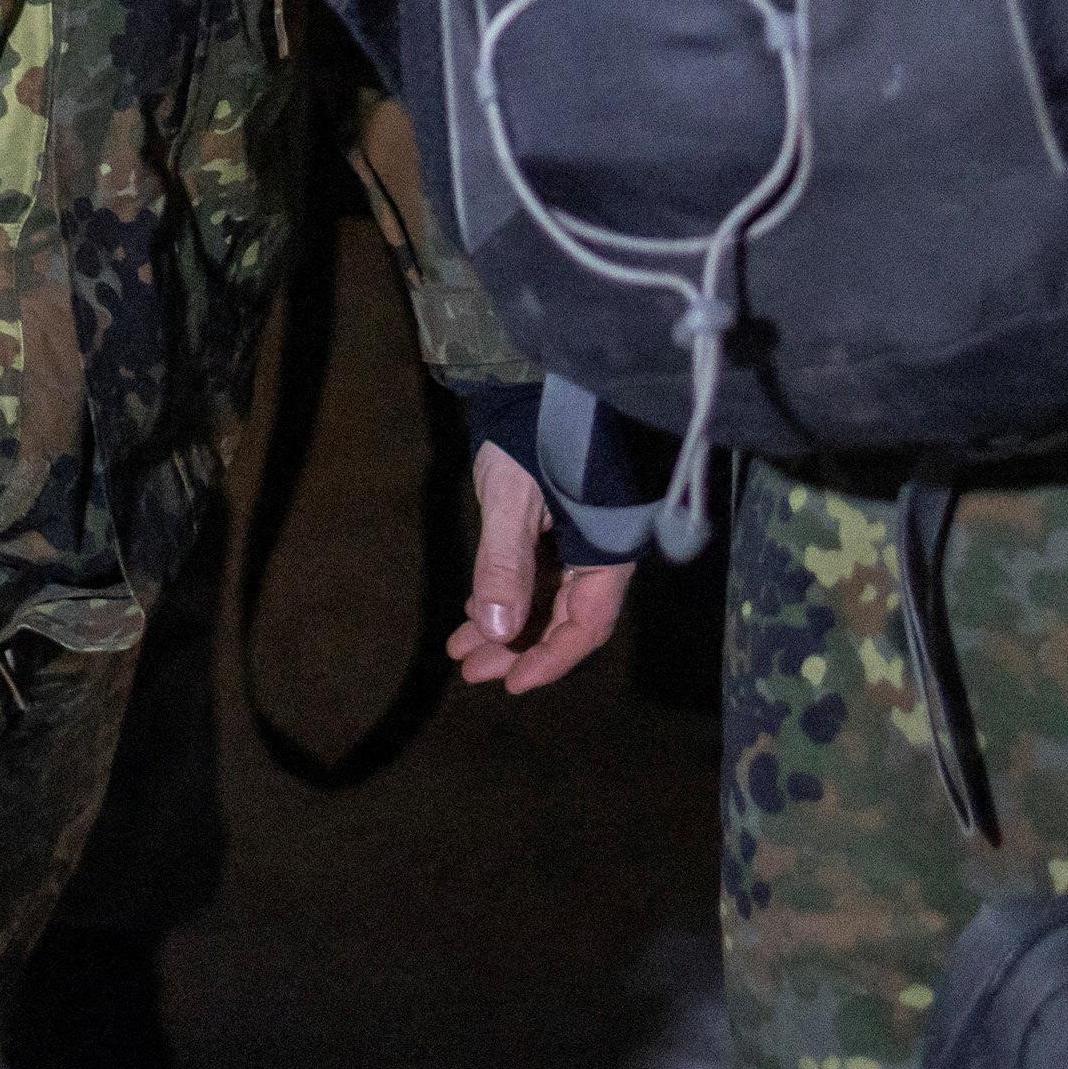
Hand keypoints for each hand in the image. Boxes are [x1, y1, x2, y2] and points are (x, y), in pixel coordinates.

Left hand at [449, 440, 636, 696]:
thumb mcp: (510, 499)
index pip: (587, 623)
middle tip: (473, 672)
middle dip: (518, 648)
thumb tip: (497, 629)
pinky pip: (535, 578)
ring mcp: (577, 543)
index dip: (551, 659)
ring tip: (463, 652)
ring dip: (506, 628)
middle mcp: (597, 552)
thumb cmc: (527, 435)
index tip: (513, 683)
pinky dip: (505, 598)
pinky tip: (474, 615)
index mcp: (605, 548)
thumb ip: (504, 563)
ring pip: (545, 602)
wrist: (526, 385)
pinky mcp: (556, 531)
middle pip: (563, 619)